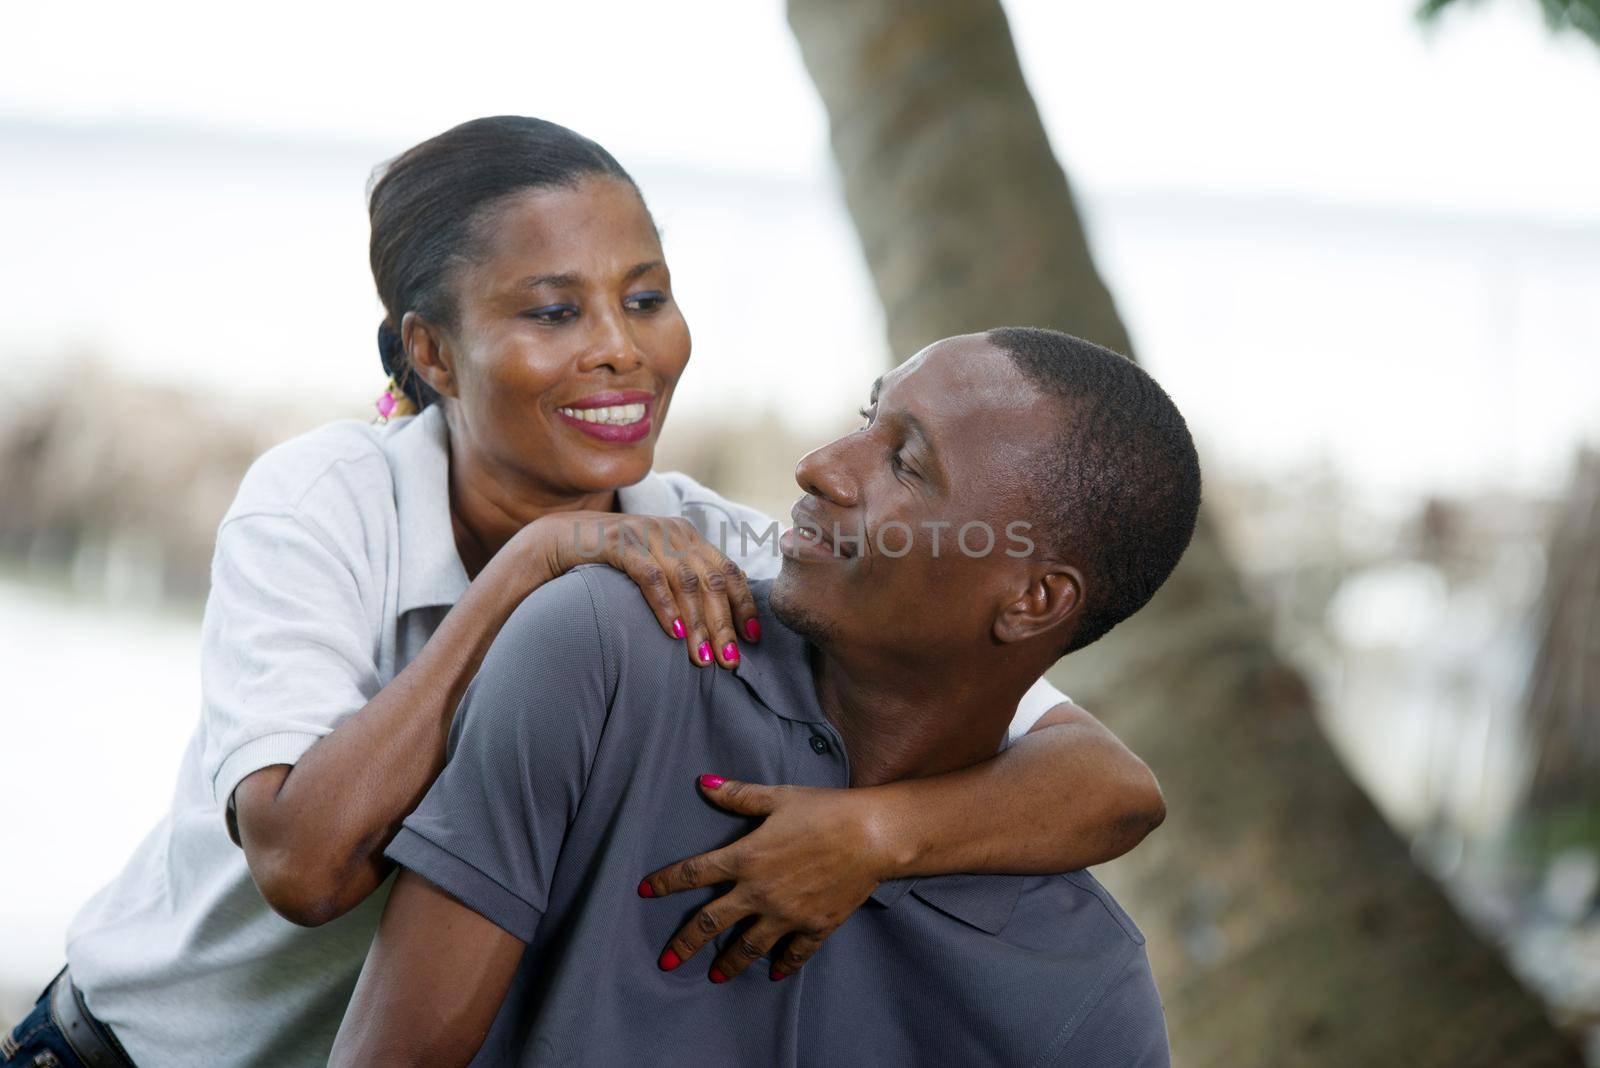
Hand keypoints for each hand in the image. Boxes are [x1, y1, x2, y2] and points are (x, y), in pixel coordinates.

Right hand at [518, 512, 759, 667]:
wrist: (558, 541)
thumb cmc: (612, 566)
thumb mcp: (655, 568)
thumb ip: (683, 585)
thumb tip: (718, 628)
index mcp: (689, 537)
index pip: (728, 572)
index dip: (744, 605)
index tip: (754, 639)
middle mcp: (673, 531)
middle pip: (712, 581)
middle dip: (724, 625)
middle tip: (730, 661)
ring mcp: (647, 534)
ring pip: (685, 582)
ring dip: (698, 623)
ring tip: (703, 658)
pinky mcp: (619, 542)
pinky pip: (649, 575)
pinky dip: (664, 605)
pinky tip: (673, 632)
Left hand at [638, 776, 892, 982]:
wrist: (872, 835)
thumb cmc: (825, 810)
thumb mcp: (778, 797)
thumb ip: (738, 795)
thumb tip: (702, 782)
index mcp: (746, 858)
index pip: (693, 873)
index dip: (665, 882)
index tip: (644, 891)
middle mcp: (759, 892)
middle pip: (711, 923)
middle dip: (685, 944)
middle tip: (666, 961)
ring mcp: (786, 914)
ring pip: (748, 946)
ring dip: (729, 963)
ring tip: (716, 976)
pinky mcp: (814, 926)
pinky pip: (794, 953)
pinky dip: (782, 965)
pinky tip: (773, 974)